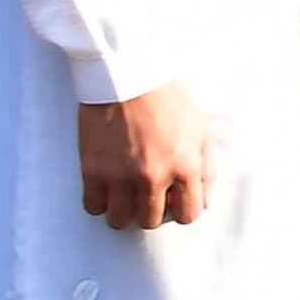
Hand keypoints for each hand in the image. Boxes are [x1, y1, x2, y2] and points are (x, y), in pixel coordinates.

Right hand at [79, 85, 213, 229]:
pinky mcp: (93, 170)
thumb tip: (203, 201)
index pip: (188, 215)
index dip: (182, 211)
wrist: (129, 78)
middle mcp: (153, 177)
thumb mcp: (201, 131)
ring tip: (126, 195)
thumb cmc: (168, 101)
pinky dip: (100, 203)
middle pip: (151, 221)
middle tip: (148, 196)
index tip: (174, 202)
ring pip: (119, 220)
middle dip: (152, 212)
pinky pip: (93, 207)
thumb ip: (206, 169)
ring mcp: (120, 176)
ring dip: (124, 212)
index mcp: (185, 166)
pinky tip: (106, 189)